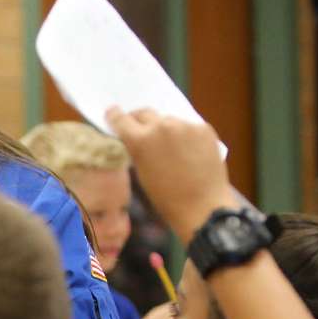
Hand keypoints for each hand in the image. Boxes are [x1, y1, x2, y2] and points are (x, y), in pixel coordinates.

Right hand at [104, 107, 233, 238]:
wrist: (203, 205)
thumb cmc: (166, 197)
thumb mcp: (141, 173)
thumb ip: (135, 150)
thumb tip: (134, 138)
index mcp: (140, 140)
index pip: (121, 118)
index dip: (115, 116)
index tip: (113, 113)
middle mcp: (162, 125)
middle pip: (145, 113)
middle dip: (140, 120)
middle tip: (141, 131)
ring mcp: (185, 125)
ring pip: (168, 119)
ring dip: (164, 128)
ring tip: (170, 145)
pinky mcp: (204, 128)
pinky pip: (188, 126)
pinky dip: (184, 134)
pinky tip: (188, 150)